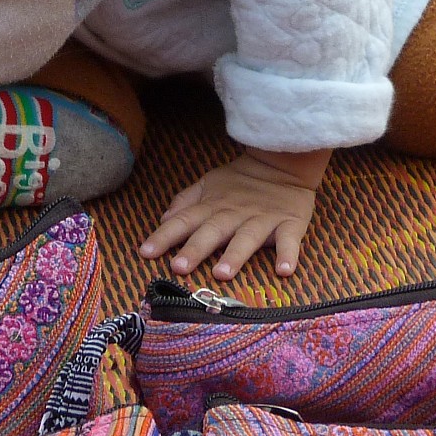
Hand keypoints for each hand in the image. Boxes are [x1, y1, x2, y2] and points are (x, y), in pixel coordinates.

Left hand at [138, 147, 328, 280]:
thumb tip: (163, 219)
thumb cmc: (240, 181)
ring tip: (222, 274)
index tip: (145, 252)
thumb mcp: (208, 184)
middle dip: (195, 249)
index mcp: (212, 206)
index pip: (183, 221)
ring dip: (235, 255)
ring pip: (246, 238)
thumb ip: (185, 202)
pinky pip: (289, 241)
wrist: (282, 161)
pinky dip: (288, 255)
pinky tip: (283, 271)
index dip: (164, 236)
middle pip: (211, 232)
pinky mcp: (289, 224)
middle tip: (179, 267)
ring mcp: (263, 219)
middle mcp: (234, 214)